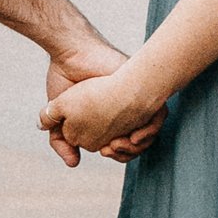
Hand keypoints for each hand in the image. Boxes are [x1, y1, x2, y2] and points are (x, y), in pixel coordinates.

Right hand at [41, 57, 163, 166]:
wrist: (72, 53)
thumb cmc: (64, 79)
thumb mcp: (58, 117)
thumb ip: (60, 140)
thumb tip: (74, 163)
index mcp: (108, 116)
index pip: (124, 145)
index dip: (118, 154)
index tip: (105, 151)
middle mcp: (125, 108)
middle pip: (140, 141)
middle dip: (128, 151)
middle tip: (111, 147)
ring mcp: (134, 98)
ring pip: (152, 130)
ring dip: (139, 143)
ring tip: (118, 140)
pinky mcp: (143, 87)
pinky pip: (160, 113)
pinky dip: (152, 127)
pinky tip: (134, 131)